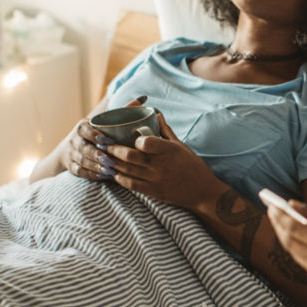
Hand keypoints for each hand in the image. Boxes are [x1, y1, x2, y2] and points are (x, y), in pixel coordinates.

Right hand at [59, 96, 148, 180]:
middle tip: (112, 160)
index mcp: (82, 127)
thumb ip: (123, 111)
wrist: (71, 148)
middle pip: (84, 148)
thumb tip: (143, 98)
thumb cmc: (96, 132)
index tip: (108, 140)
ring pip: (83, 161)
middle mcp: (75, 140)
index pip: (85, 130)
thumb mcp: (105, 121)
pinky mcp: (72, 167)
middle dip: (97, 155)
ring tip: (112, 170)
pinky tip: (105, 176)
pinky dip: (92, 174)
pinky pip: (81, 172)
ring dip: (97, 166)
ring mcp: (72, 154)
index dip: (95, 135)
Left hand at [104, 112, 220, 209]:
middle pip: (130, 156)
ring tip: (103, 157)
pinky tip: (115, 173)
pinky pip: (131, 185)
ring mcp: (156, 180)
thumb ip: (166, 131)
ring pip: (127, 170)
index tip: (131, 137)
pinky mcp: (153, 192)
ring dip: (113, 163)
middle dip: (114, 150)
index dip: (136, 140)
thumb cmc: (194, 166)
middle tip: (104, 144)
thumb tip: (156, 114)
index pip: (146, 143)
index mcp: (169, 151)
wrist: (203, 192)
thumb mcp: (182, 146)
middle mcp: (161, 165)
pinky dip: (120, 178)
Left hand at [265, 200, 306, 285]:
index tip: (271, 204)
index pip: (292, 228)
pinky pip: (304, 262)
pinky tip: (296, 236)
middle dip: (278, 226)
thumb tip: (293, 205)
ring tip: (280, 221)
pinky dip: (296, 248)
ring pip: (294, 254)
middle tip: (272, 210)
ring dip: (285, 237)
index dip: (279, 216)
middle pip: (289, 243)